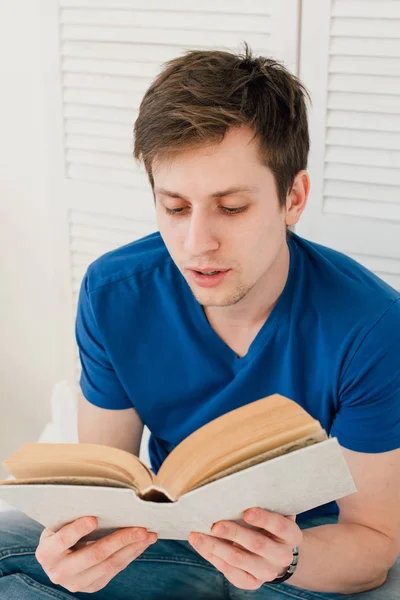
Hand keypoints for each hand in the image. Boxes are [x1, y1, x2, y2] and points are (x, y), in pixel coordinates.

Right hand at [35, 516, 156, 593]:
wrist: (57, 556)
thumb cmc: (60, 530)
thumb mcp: (58, 523)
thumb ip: (72, 515)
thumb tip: (101, 498)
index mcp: (47, 552)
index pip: (63, 540)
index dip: (78, 530)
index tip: (94, 518)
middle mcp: (59, 572)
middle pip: (94, 555)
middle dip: (120, 540)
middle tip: (140, 528)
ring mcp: (76, 583)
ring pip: (109, 564)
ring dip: (132, 548)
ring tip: (148, 534)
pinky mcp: (92, 586)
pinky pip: (115, 570)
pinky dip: (131, 554)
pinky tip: (142, 543)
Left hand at [188, 508, 301, 589]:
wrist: (277, 554)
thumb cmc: (270, 524)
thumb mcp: (275, 512)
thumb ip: (264, 504)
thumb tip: (240, 487)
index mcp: (291, 535)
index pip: (279, 526)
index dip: (263, 519)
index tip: (246, 512)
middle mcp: (282, 556)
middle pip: (257, 545)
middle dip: (234, 534)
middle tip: (215, 525)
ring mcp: (267, 572)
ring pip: (239, 560)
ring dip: (216, 547)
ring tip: (197, 536)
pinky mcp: (252, 582)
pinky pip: (231, 573)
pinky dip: (214, 559)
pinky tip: (202, 547)